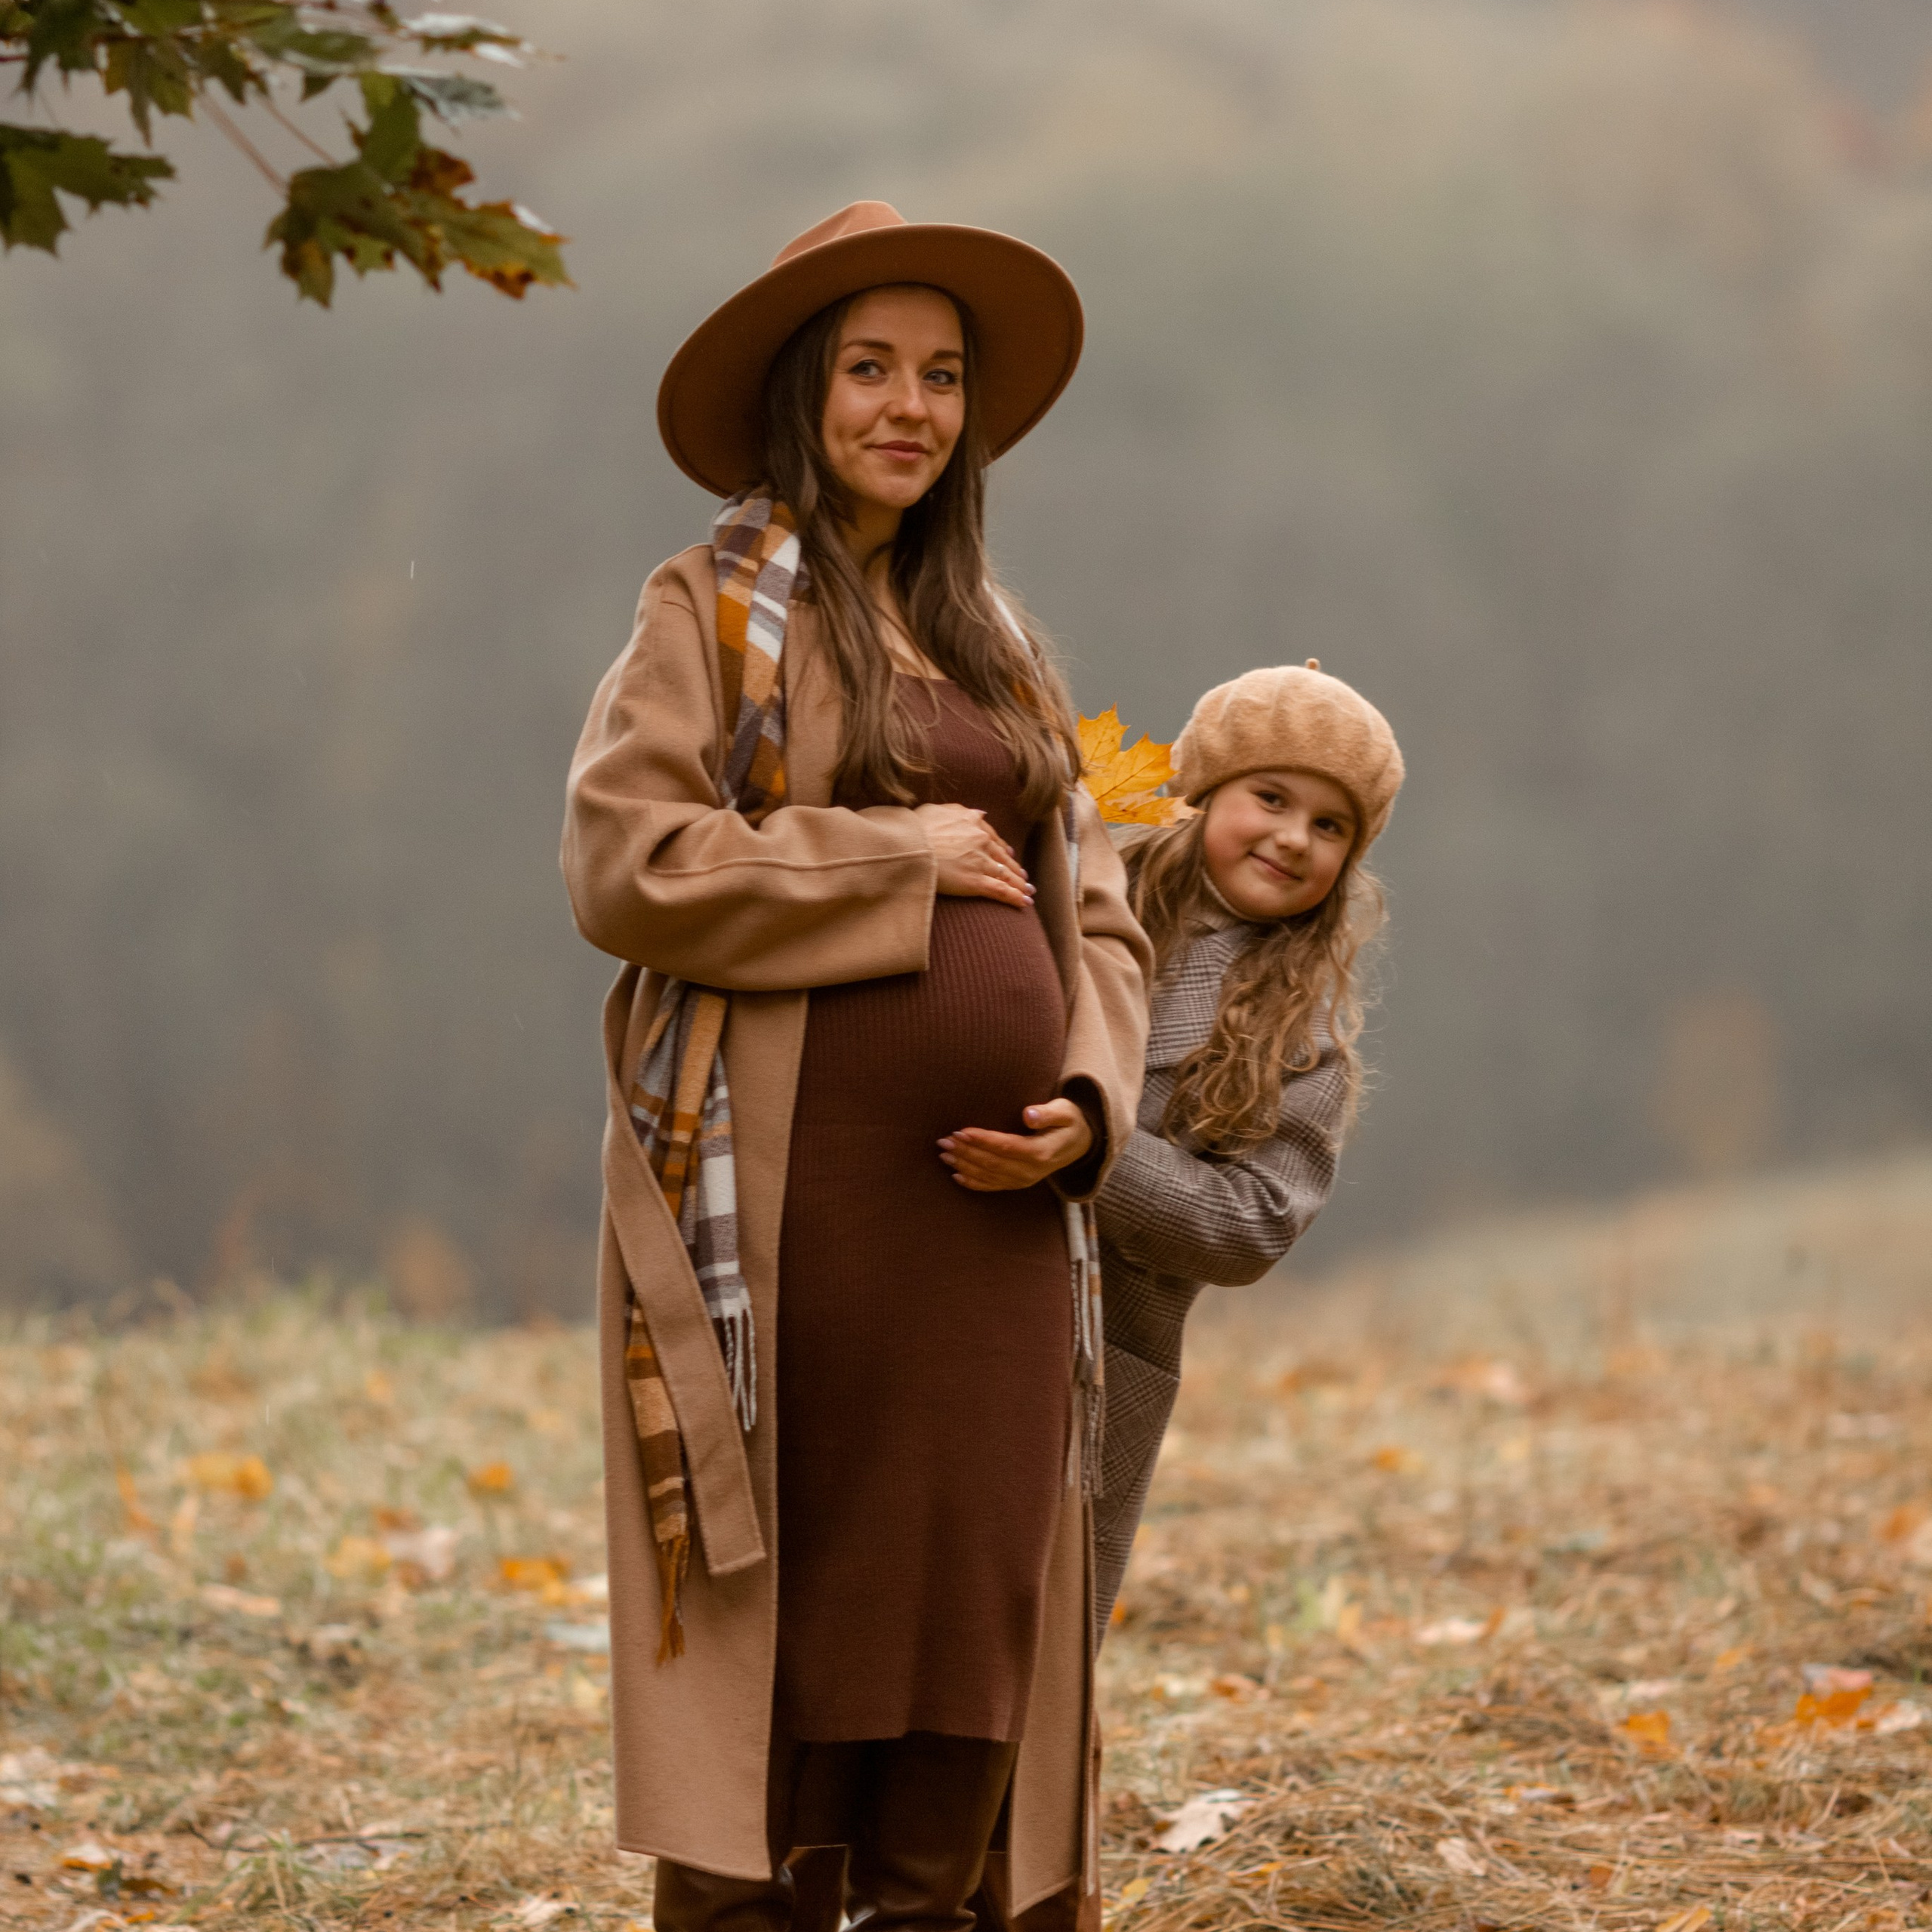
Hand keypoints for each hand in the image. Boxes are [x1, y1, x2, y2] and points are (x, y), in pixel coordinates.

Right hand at [914, 802, 1032, 908]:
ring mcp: (980, 861)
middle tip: (1023, 877)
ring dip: (1019, 884)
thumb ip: (955, 811)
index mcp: (971, 821)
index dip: (1002, 848)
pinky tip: (1024, 902)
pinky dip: (1015, 897)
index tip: (1008, 855)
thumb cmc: (914, 827)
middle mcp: (981, 839)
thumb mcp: (935, 809)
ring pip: (1006, 874)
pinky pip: (1001, 890)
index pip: (992, 837)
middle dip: (1014, 868)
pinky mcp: (976, 881)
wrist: (908, 845)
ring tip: (1028, 891)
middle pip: (1003, 856)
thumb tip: (976, 813)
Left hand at [940, 1097, 1092, 1191]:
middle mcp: (1031, 1171)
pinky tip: (956, 1176)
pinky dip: (974, 1183)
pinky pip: (993, 1186)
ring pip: (989, 1176)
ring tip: (944, 1154)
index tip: (961, 1131)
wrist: (1081, 1144)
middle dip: (966, 1153)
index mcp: (1041, 1153)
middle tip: (944, 1141)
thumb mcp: (1066, 1112)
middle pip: (993, 1163)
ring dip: (965, 1166)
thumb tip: (1029, 1114)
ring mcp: (1024, 1180)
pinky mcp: (1019, 1183)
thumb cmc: (1070, 1122)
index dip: (983, 1141)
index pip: (1007, 1147)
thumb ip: (1048, 1113)